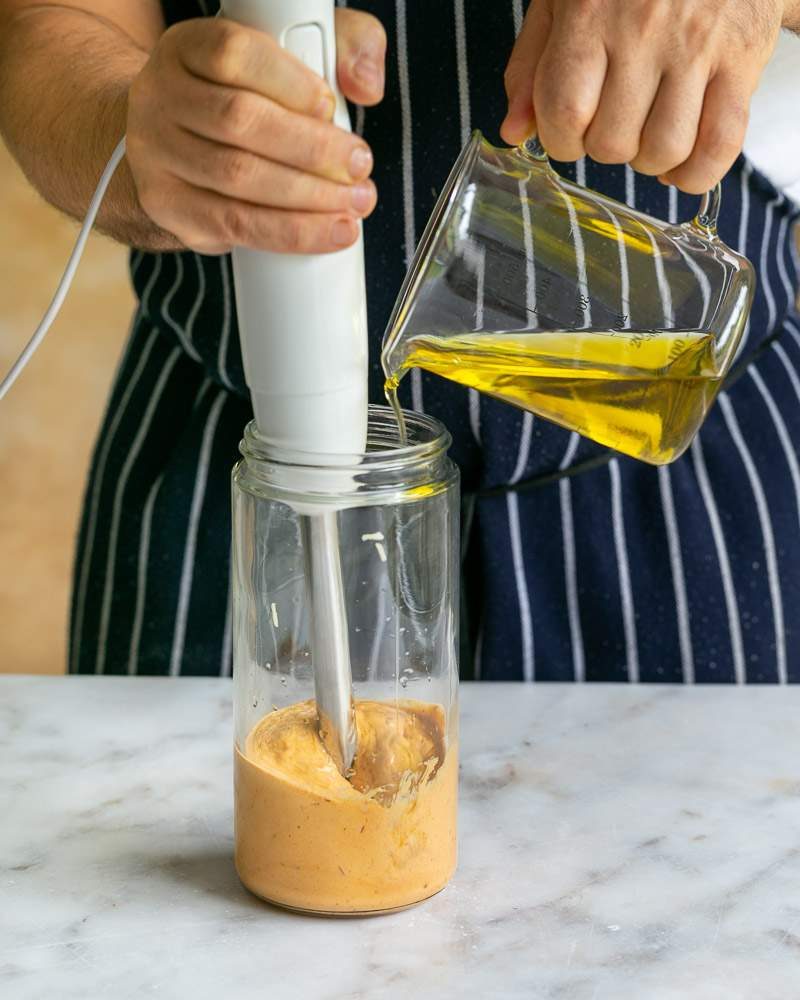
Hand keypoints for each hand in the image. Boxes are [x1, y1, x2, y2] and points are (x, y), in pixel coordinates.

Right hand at [126, 9, 385, 253]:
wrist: (173, 149)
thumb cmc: (243, 100)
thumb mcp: (284, 56)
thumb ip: (338, 48)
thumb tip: (367, 84)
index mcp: (187, 48)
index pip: (234, 55)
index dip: (290, 83)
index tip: (330, 107)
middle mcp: (160, 97)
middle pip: (238, 120)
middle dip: (311, 148)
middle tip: (358, 165)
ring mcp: (157, 156)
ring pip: (237, 177)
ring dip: (308, 195)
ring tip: (355, 202)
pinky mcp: (169, 207)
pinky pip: (235, 224)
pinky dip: (291, 232)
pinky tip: (330, 232)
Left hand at [501, 0, 787, 192]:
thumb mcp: (562, 1)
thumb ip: (531, 67)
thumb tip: (514, 133)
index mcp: (590, 13)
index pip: (564, 113)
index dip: (560, 141)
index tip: (567, 133)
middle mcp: (645, 31)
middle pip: (613, 142)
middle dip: (603, 149)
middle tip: (612, 123)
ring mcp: (698, 47)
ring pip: (665, 149)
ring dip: (648, 162)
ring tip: (646, 135)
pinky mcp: (742, 59)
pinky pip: (721, 143)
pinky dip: (697, 173)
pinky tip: (680, 165)